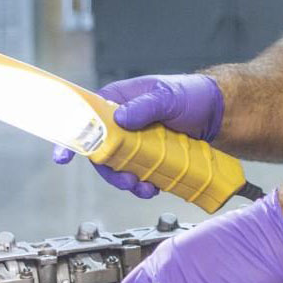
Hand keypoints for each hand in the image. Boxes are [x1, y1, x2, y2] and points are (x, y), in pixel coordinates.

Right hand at [52, 74, 224, 198]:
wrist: (220, 114)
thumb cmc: (194, 95)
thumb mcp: (169, 96)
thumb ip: (145, 106)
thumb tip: (121, 118)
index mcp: (119, 99)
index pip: (86, 114)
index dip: (71, 134)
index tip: (63, 156)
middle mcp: (123, 121)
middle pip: (100, 149)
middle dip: (110, 170)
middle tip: (127, 180)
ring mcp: (136, 140)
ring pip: (118, 166)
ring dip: (128, 181)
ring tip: (146, 187)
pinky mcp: (150, 156)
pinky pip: (137, 173)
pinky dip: (142, 184)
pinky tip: (155, 187)